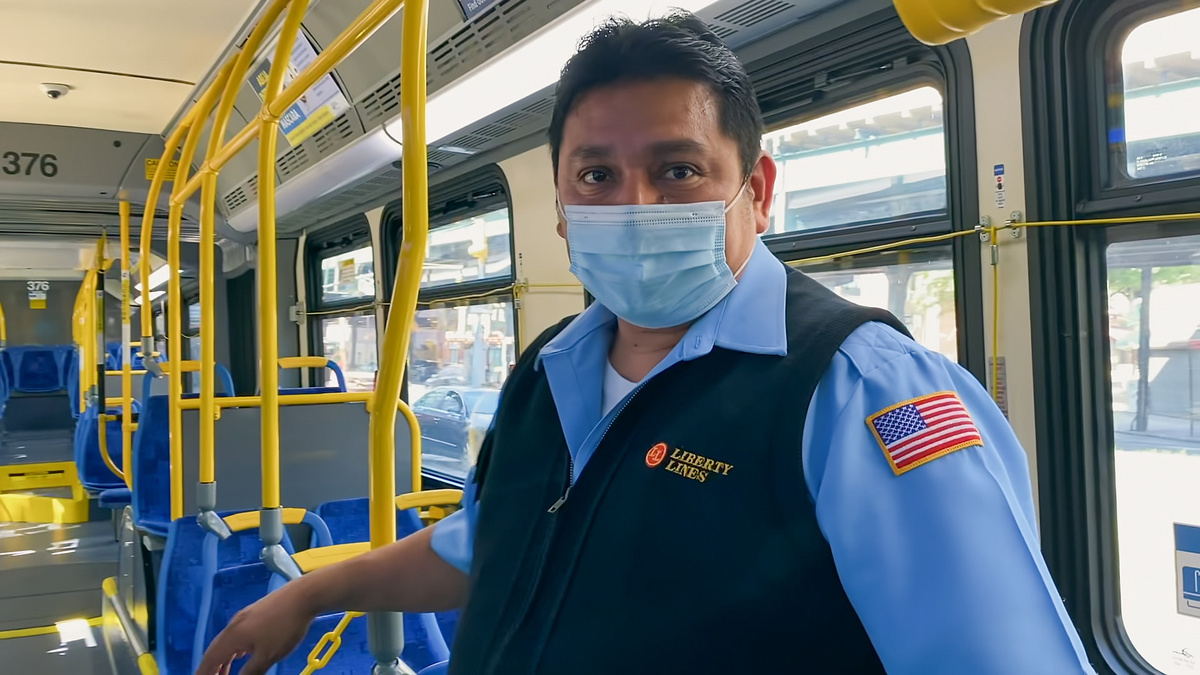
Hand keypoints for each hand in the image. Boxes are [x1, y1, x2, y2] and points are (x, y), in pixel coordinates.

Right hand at [194, 581, 314, 674]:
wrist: (303, 596)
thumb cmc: (285, 627)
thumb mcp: (268, 655)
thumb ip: (251, 671)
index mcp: (233, 636)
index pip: (211, 659)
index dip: (204, 672)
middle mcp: (234, 625)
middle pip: (216, 649)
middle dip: (212, 666)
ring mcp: (244, 616)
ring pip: (227, 640)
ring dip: (224, 658)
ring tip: (225, 672)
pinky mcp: (255, 611)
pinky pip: (237, 633)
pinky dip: (233, 648)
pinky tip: (242, 653)